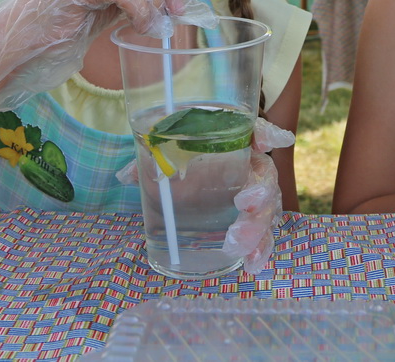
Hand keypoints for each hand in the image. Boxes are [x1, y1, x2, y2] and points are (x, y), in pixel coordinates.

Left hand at [116, 116, 293, 275]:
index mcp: (234, 142)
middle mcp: (250, 166)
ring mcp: (255, 195)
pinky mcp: (251, 221)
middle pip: (265, 176)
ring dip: (259, 227)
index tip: (270, 141)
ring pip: (268, 208)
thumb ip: (149, 161)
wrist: (187, 177)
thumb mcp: (163, 156)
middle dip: (260, 193)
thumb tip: (125, 175)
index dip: (265, 134)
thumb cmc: (181, 158)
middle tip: (243, 207)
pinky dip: (260, 248)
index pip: (254, 130)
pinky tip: (252, 264)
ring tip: (240, 247)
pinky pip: (263, 233)